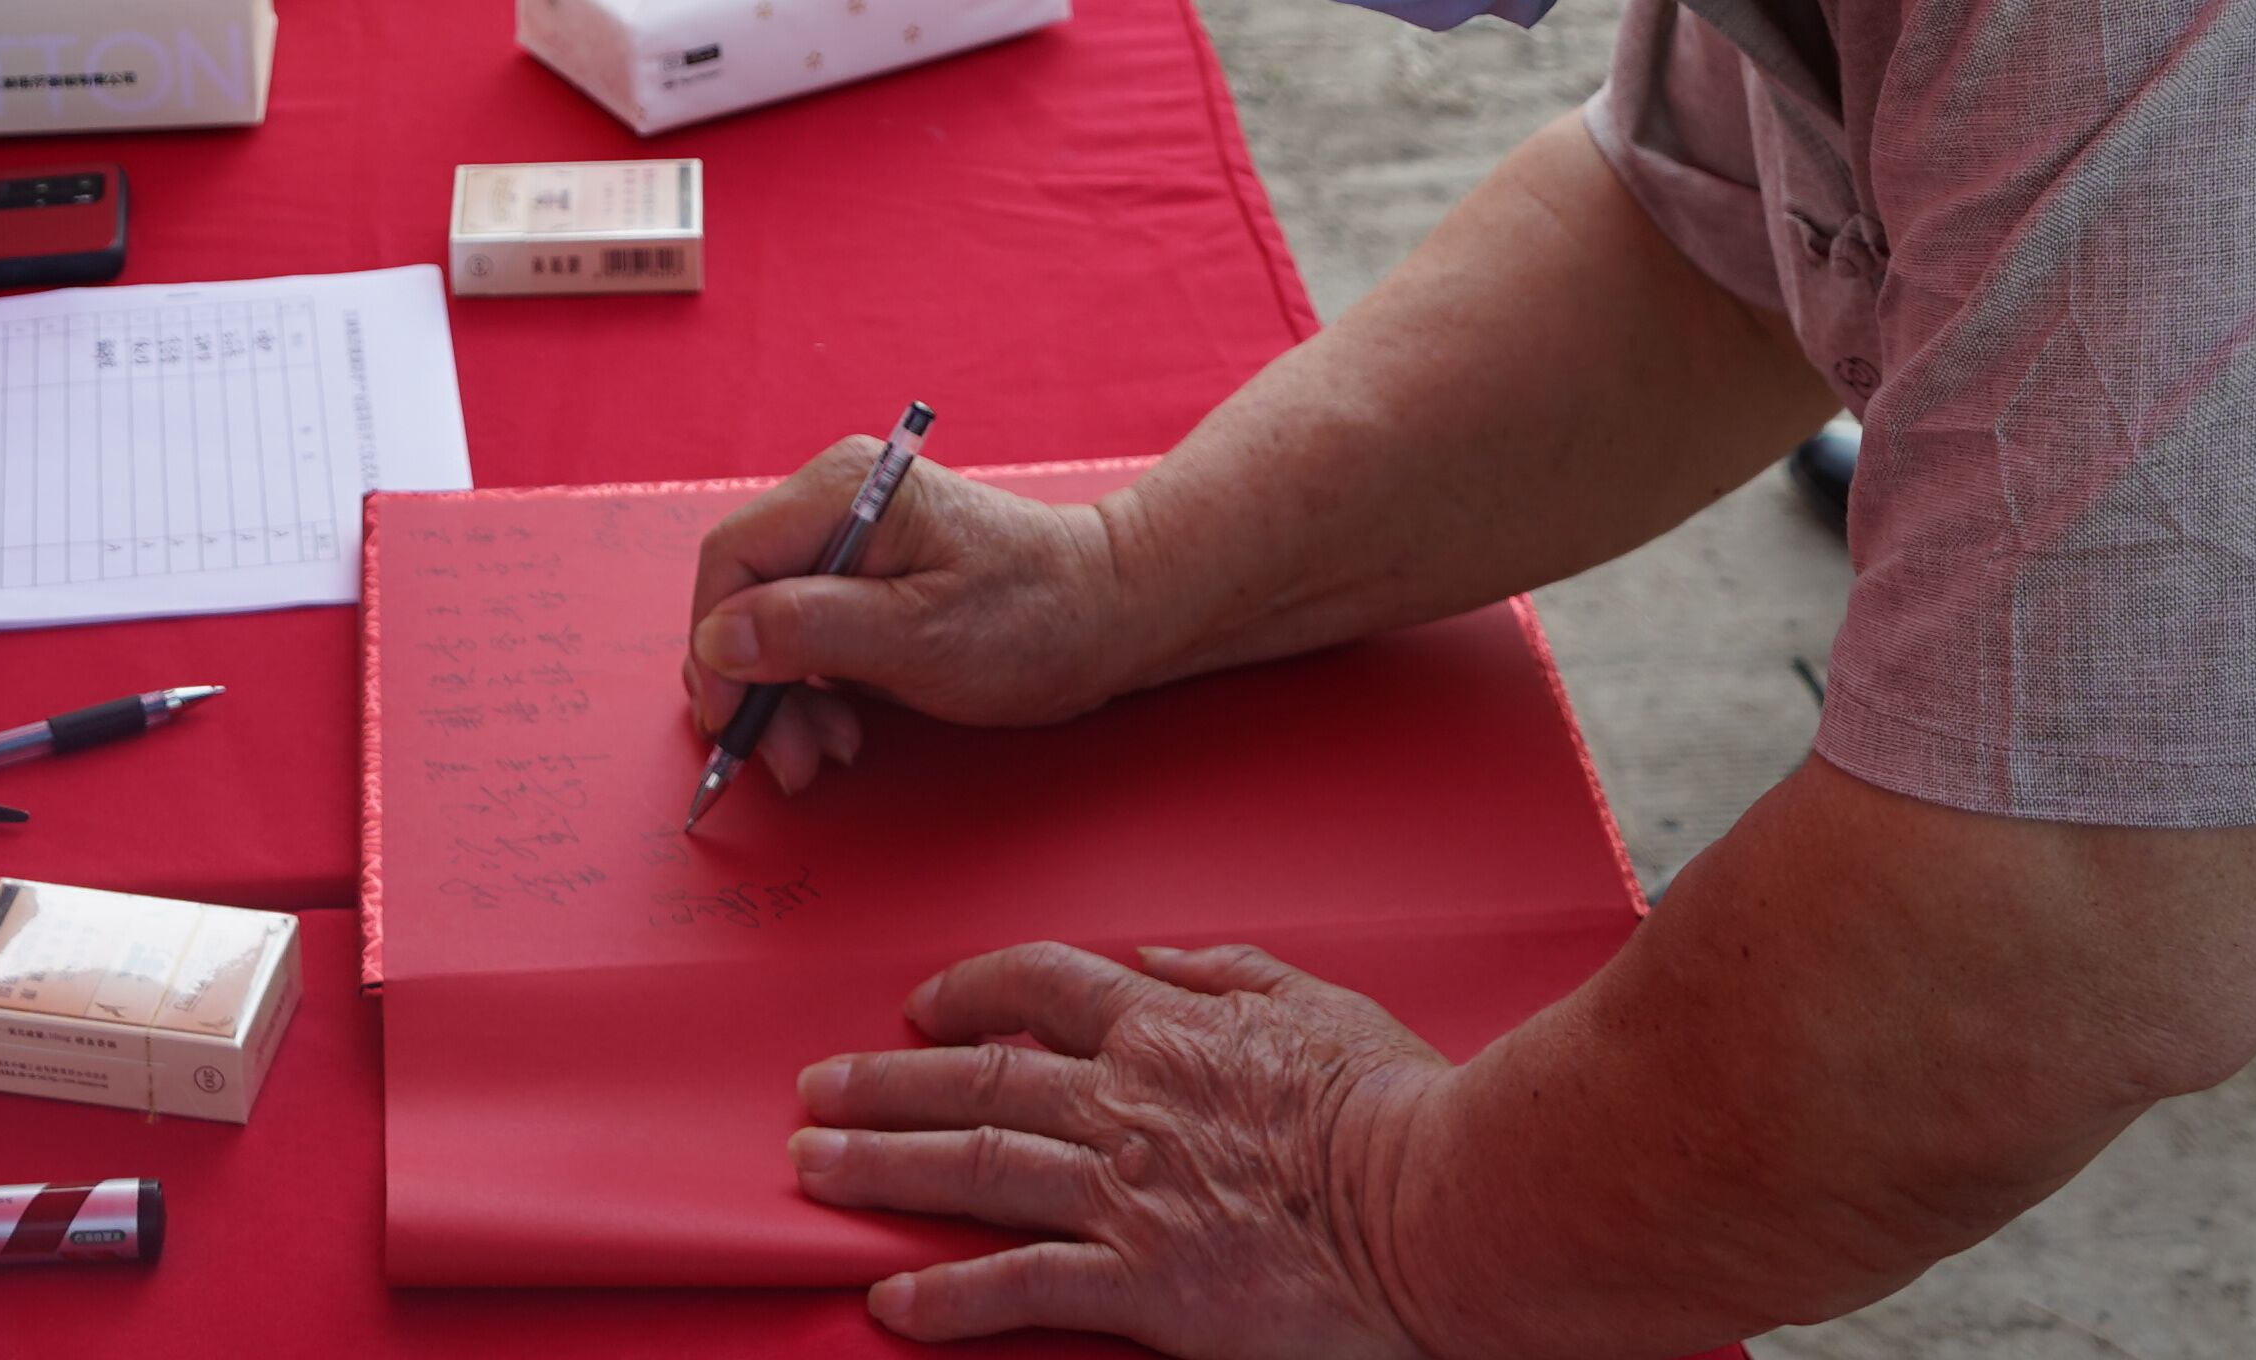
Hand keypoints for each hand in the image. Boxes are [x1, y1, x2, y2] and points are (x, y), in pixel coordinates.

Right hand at [681, 454, 1136, 797]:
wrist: (1108, 616)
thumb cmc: (1033, 618)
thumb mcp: (920, 636)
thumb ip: (811, 631)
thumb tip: (718, 639)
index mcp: (845, 490)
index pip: (732, 559)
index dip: (716, 646)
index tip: (734, 721)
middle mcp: (834, 503)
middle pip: (742, 599)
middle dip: (757, 690)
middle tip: (796, 762)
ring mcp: (846, 544)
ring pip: (764, 630)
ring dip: (784, 703)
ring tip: (832, 751)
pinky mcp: (859, 584)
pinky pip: (800, 640)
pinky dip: (811, 694)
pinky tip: (846, 729)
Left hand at [795, 941, 1447, 1352]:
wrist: (1441, 1205)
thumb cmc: (1400, 1108)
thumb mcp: (1316, 1002)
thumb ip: (1225, 972)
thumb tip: (1154, 959)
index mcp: (1167, 1029)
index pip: (1037, 986)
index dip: (966, 994)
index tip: (918, 1008)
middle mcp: (1127, 1101)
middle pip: (976, 1082)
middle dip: (883, 1084)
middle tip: (814, 1092)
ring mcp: (1128, 1194)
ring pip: (975, 1171)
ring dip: (883, 1168)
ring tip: (813, 1170)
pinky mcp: (1144, 1285)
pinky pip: (1022, 1287)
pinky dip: (949, 1294)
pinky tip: (892, 1297)